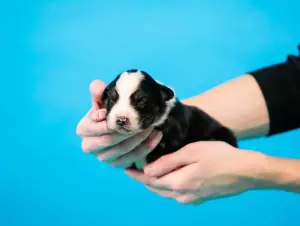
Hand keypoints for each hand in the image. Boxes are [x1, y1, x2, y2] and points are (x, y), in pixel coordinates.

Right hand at [76, 80, 162, 167]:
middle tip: (143, 121)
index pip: (93, 128)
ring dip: (139, 139)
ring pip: (122, 150)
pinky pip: (133, 158)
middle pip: (108, 141)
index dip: (108, 122)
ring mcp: (104, 158)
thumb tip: (97, 85)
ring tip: (152, 126)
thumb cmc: (111, 111)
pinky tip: (157, 136)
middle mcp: (89, 146)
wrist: (122, 123)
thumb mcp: (105, 101)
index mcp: (83, 129)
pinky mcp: (118, 164)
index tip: (124, 114)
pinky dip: (146, 147)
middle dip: (127, 131)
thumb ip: (99, 93)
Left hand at [125, 141, 266, 204]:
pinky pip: (177, 195)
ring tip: (149, 173)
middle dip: (144, 180)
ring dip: (155, 184)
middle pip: (156, 189)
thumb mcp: (192, 152)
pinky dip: (167, 187)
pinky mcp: (200, 199)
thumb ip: (168, 162)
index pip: (149, 181)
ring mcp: (192, 199)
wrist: (246, 172)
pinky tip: (168, 179)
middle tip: (135, 170)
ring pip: (166, 193)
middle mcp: (182, 196)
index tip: (126, 169)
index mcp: (178, 183)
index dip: (136, 176)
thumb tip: (147, 171)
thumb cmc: (219, 157)